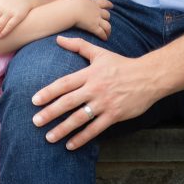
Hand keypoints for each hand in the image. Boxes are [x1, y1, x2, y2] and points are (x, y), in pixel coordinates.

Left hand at [30, 36, 161, 150]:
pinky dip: (82, 138)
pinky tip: (70, 145)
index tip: (34, 100)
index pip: (64, 83)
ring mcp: (104, 103)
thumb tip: (58, 38)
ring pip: (80, 118)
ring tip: (49, 137)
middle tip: (35, 122)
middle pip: (68, 102)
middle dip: (50, 112)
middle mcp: (95, 89)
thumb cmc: (121, 64)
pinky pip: (95, 129)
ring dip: (63, 129)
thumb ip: (78, 45)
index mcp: (89, 74)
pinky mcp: (114, 115)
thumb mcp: (100, 52)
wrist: (148, 76)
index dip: (48, 92)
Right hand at [69, 0, 112, 39]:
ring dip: (108, 30)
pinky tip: (104, 39)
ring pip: (107, 25)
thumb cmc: (69, 3)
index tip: (112, 6)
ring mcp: (96, 19)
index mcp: (92, 3)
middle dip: (107, 18)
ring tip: (108, 34)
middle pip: (107, 14)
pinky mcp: (94, 27)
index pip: (103, 3)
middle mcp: (96, 11)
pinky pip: (101, 33)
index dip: (108, 4)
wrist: (68, 10)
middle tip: (107, 21)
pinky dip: (104, 36)